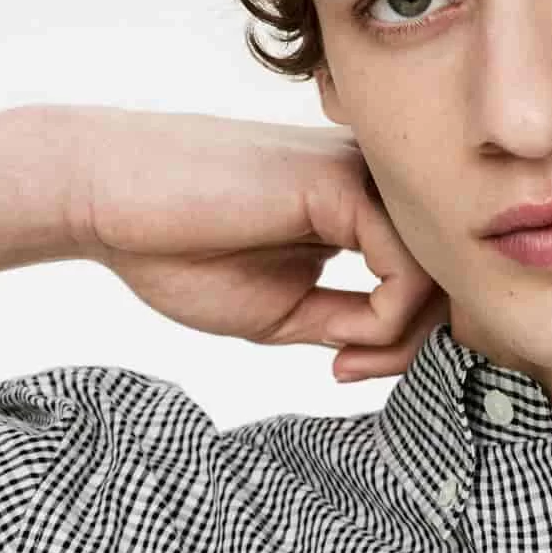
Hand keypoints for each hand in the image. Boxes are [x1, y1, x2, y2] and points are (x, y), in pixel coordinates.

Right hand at [64, 105, 449, 382]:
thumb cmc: (178, 251)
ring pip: (437, 272)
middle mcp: (368, 184)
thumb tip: (410, 349)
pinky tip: (338, 346)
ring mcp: (361, 178)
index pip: (425, 272)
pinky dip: (387, 324)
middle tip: (351, 374)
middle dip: (412, 344)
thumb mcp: (285, 311)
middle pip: (444, 271)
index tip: (345, 372)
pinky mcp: (346, 186)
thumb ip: (351, 322)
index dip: (406, 339)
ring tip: (341, 363)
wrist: (106, 201)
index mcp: (354, 206)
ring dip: (401, 341)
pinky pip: (408, 270)